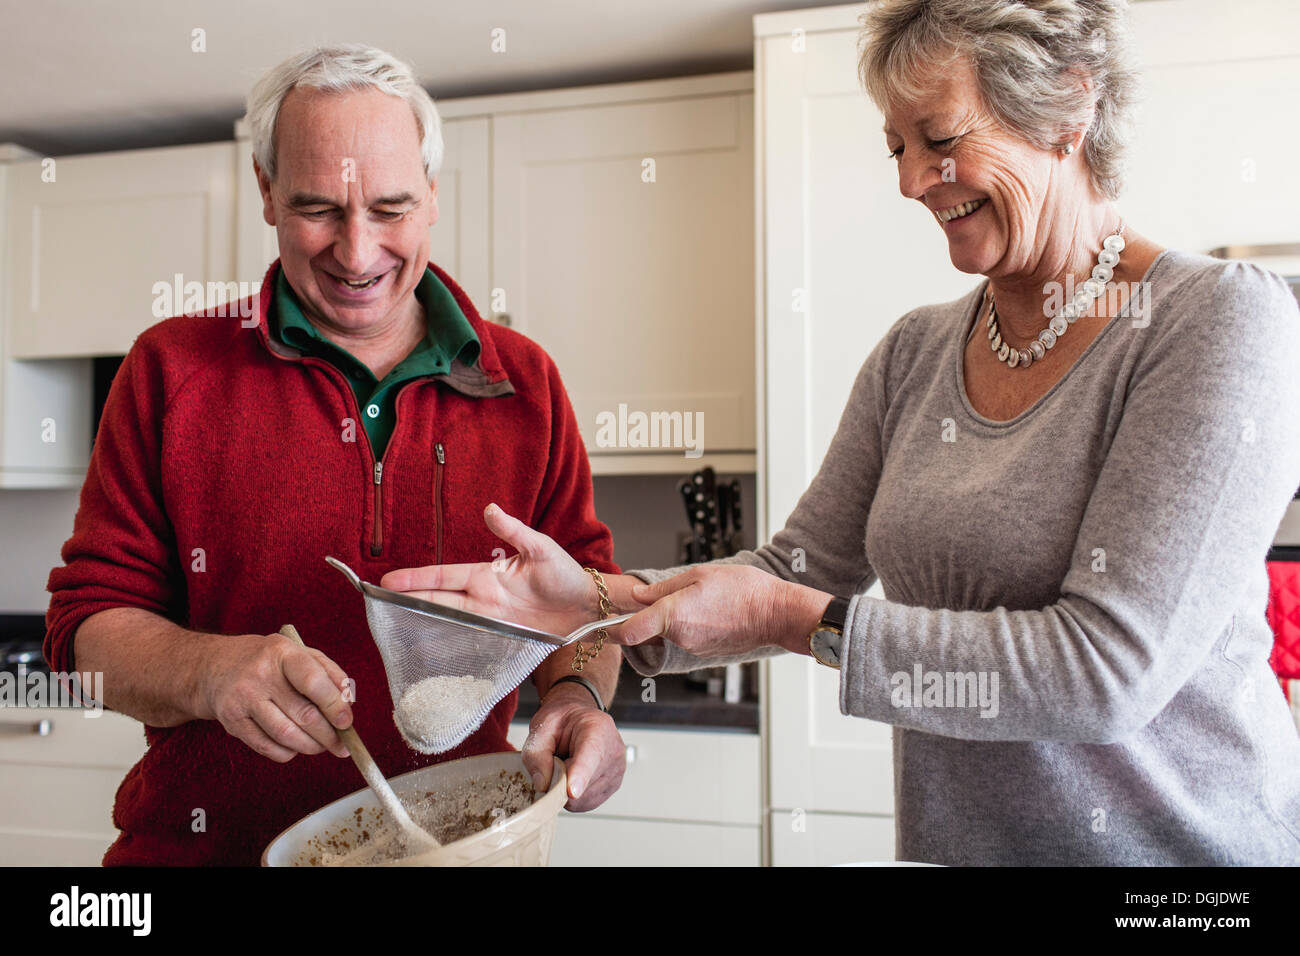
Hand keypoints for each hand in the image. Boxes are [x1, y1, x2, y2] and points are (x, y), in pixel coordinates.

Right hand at [193, 632, 353, 761]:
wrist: (216, 667)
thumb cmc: (269, 662)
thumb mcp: (298, 653)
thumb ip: (329, 673)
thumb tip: (348, 702)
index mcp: (281, 653)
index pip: (313, 682)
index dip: (334, 706)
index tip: (347, 723)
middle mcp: (259, 675)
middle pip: (303, 714)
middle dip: (328, 735)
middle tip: (341, 744)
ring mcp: (242, 699)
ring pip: (286, 734)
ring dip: (310, 746)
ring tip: (321, 746)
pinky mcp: (232, 722)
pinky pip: (266, 747)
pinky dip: (287, 752)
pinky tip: (295, 747)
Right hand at [380, 503, 595, 635]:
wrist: (588, 606)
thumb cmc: (566, 574)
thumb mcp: (540, 548)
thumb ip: (514, 531)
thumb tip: (491, 509)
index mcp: (487, 575)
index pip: (444, 576)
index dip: (417, 579)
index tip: (390, 581)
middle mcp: (482, 598)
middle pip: (439, 600)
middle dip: (409, 600)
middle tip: (378, 603)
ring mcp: (490, 620)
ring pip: (449, 621)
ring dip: (423, 623)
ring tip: (395, 627)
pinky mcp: (502, 638)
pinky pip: (471, 642)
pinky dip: (450, 645)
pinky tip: (432, 650)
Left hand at [521, 682, 625, 811]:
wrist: (578, 719)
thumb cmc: (563, 720)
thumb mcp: (541, 727)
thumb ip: (536, 754)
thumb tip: (543, 784)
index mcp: (597, 728)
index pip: (590, 755)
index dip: (580, 775)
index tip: (572, 791)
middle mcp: (613, 750)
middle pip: (583, 784)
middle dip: (561, 781)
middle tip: (555, 760)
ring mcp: (616, 771)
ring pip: (583, 799)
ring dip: (566, 790)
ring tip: (566, 765)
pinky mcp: (613, 787)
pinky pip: (586, 803)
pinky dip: (574, 797)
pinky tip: (573, 776)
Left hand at [617, 564, 829, 657]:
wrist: (777, 614)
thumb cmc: (744, 590)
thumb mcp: (699, 574)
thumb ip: (663, 588)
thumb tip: (638, 596)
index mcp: (672, 615)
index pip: (627, 632)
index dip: (608, 629)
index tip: (597, 624)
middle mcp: (679, 637)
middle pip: (647, 630)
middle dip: (647, 616)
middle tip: (657, 596)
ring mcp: (693, 648)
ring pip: (669, 633)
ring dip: (673, 619)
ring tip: (697, 598)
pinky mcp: (705, 654)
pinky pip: (687, 638)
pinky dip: (690, 626)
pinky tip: (709, 610)